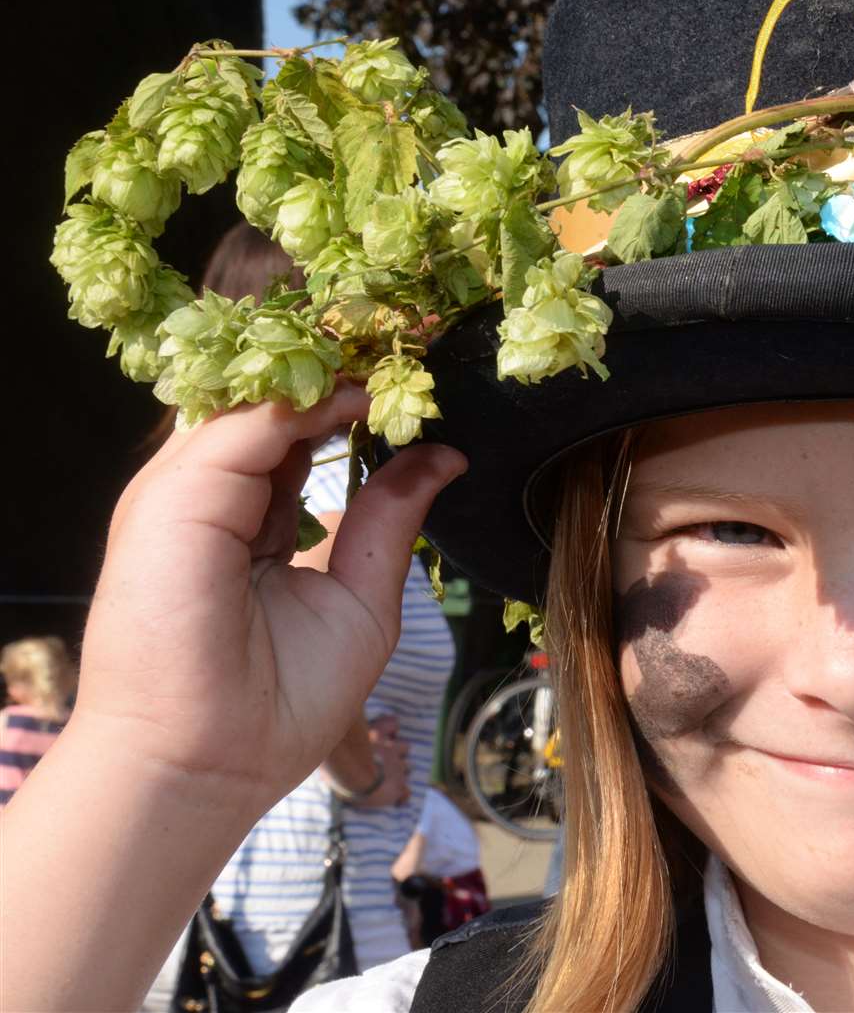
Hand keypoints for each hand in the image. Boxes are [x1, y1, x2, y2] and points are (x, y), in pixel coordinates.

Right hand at [73, 385, 464, 814]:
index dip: (351, 398)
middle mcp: (212, 498)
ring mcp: (185, 496)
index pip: (296, 435)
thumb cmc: (282, 701)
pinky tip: (354, 396)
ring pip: (250, 405)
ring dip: (320, 372)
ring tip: (389, 347)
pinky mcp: (171, 502)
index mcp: (251, 518)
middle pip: (270, 408)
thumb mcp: (361, 596)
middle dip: (337, 368)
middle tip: (411, 328)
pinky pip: (238, 431)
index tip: (414, 368)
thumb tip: (445, 453)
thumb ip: (389, 518)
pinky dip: (297, 405)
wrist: (211, 763)